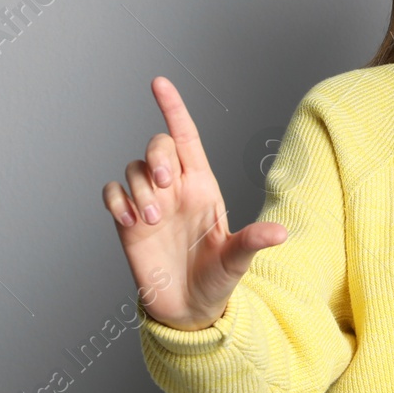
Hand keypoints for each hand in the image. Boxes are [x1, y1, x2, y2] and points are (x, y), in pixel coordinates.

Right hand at [102, 76, 289, 330]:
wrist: (187, 309)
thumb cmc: (216, 280)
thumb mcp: (238, 262)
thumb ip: (254, 242)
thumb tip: (281, 233)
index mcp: (203, 186)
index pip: (186, 136)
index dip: (173, 107)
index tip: (159, 83)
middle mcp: (175, 188)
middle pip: (158, 146)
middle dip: (157, 157)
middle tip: (164, 188)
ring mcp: (150, 203)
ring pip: (133, 168)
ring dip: (138, 189)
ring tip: (149, 221)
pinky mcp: (127, 221)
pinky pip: (112, 193)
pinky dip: (115, 200)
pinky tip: (128, 222)